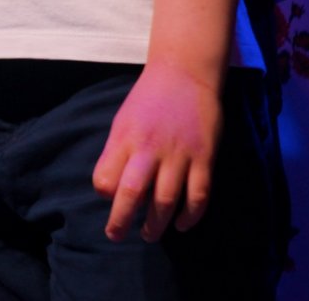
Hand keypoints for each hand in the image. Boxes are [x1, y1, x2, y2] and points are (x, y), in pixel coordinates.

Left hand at [93, 60, 220, 242]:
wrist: (185, 73)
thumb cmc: (149, 99)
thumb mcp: (123, 120)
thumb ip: (117, 152)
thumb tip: (112, 188)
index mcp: (124, 138)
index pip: (105, 177)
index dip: (104, 194)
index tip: (108, 200)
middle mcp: (149, 148)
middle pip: (131, 194)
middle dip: (121, 221)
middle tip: (116, 235)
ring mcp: (179, 154)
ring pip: (165, 201)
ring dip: (156, 225)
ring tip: (149, 234)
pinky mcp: (204, 157)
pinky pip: (198, 195)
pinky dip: (190, 216)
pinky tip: (181, 224)